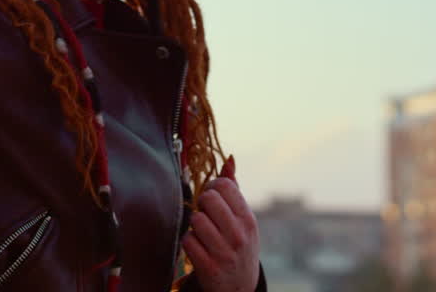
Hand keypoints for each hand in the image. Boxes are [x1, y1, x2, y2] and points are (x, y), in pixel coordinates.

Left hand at [181, 157, 259, 291]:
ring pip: (196, 219)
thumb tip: (229, 158)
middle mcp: (239, 235)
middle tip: (205, 213)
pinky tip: (197, 248)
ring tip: (202, 233)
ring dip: (194, 225)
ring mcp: (225, 253)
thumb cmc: (237, 246)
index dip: (211, 186)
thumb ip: (234, 189)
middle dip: (202, 204)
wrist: (238, 289)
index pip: (224, 185)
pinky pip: (187, 241)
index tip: (210, 196)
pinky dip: (188, 242)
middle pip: (208, 198)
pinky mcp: (209, 268)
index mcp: (248, 219)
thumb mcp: (242, 220)